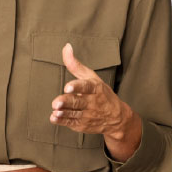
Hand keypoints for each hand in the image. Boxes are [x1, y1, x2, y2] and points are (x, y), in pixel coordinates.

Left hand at [50, 43, 141, 161]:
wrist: (117, 118)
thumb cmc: (101, 94)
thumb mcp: (91, 77)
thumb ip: (76, 65)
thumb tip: (66, 47)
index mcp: (95, 88)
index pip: (86, 87)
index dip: (76, 87)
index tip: (67, 87)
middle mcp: (92, 102)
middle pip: (77, 102)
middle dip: (67, 102)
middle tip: (56, 102)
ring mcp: (87, 115)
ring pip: (73, 113)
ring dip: (63, 112)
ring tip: (55, 110)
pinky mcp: (82, 125)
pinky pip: (71, 123)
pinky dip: (62, 121)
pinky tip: (54, 117)